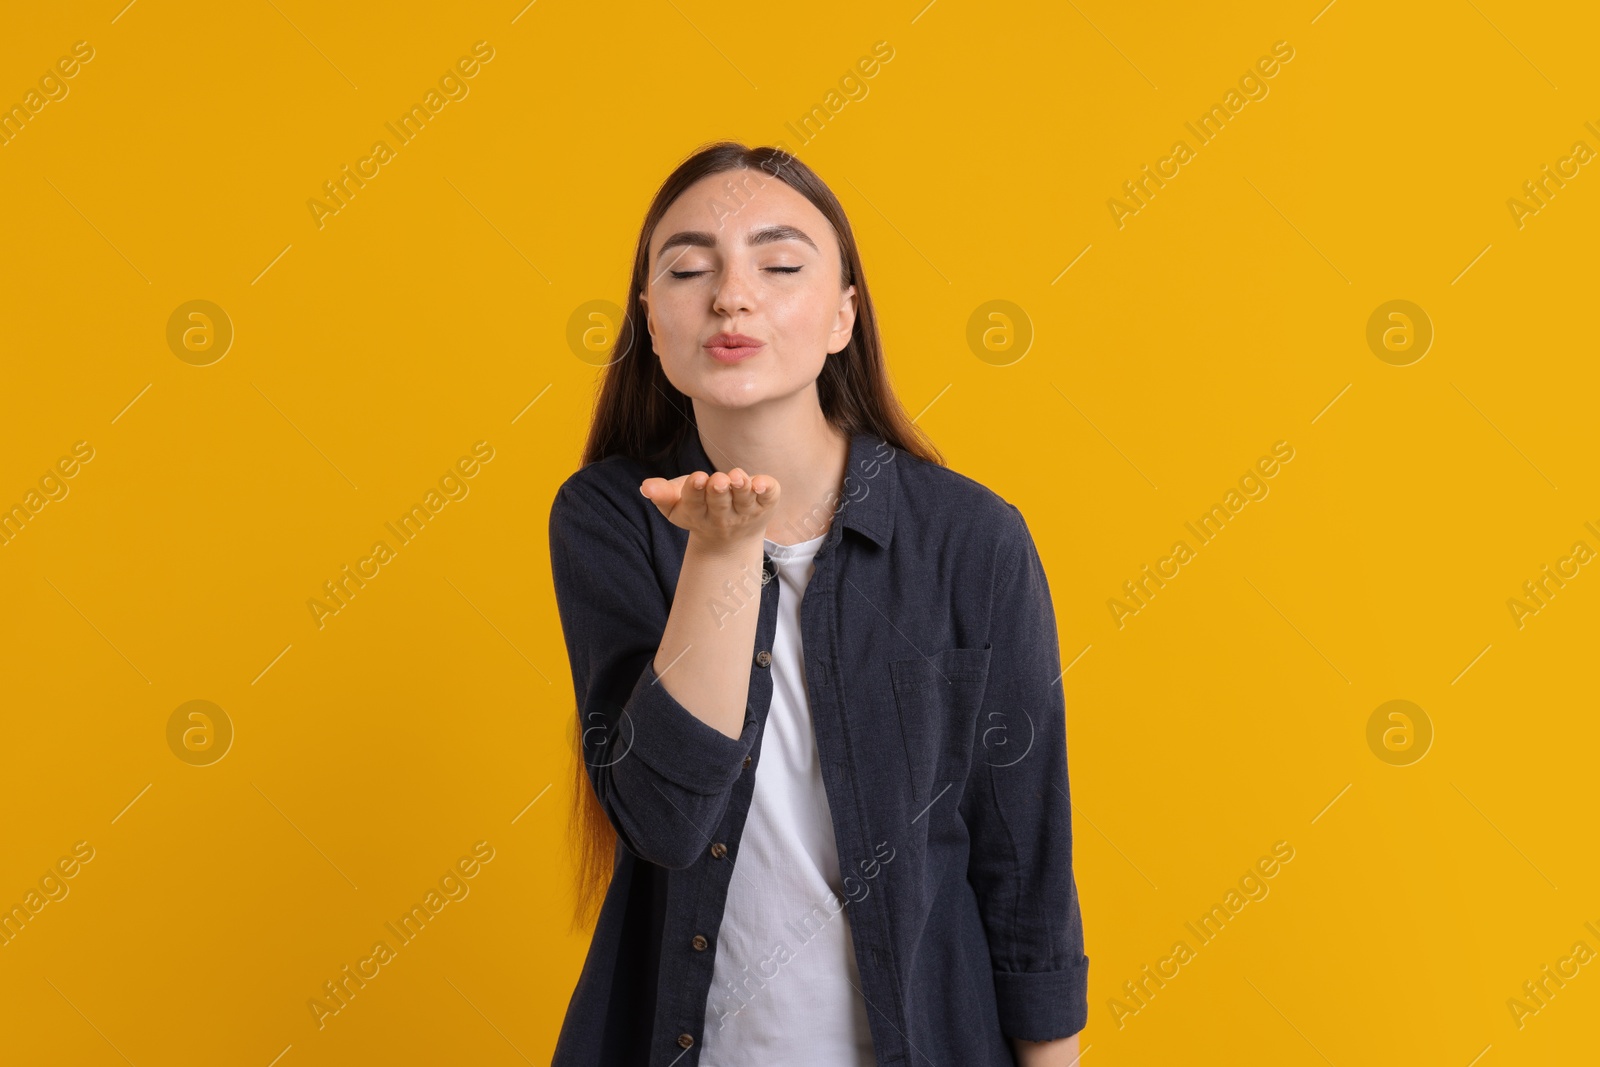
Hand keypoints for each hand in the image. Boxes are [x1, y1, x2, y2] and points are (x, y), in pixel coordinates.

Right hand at [639, 468, 779, 550]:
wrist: (730, 539)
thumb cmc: (699, 510)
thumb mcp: (676, 504)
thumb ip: (661, 494)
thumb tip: (645, 486)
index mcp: (698, 514)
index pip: (694, 503)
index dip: (696, 491)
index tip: (698, 479)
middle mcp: (723, 516)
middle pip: (720, 503)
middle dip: (719, 491)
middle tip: (718, 480)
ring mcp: (746, 511)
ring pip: (744, 499)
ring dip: (742, 489)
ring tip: (737, 478)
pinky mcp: (765, 504)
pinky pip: (769, 497)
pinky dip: (768, 490)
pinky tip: (762, 484)